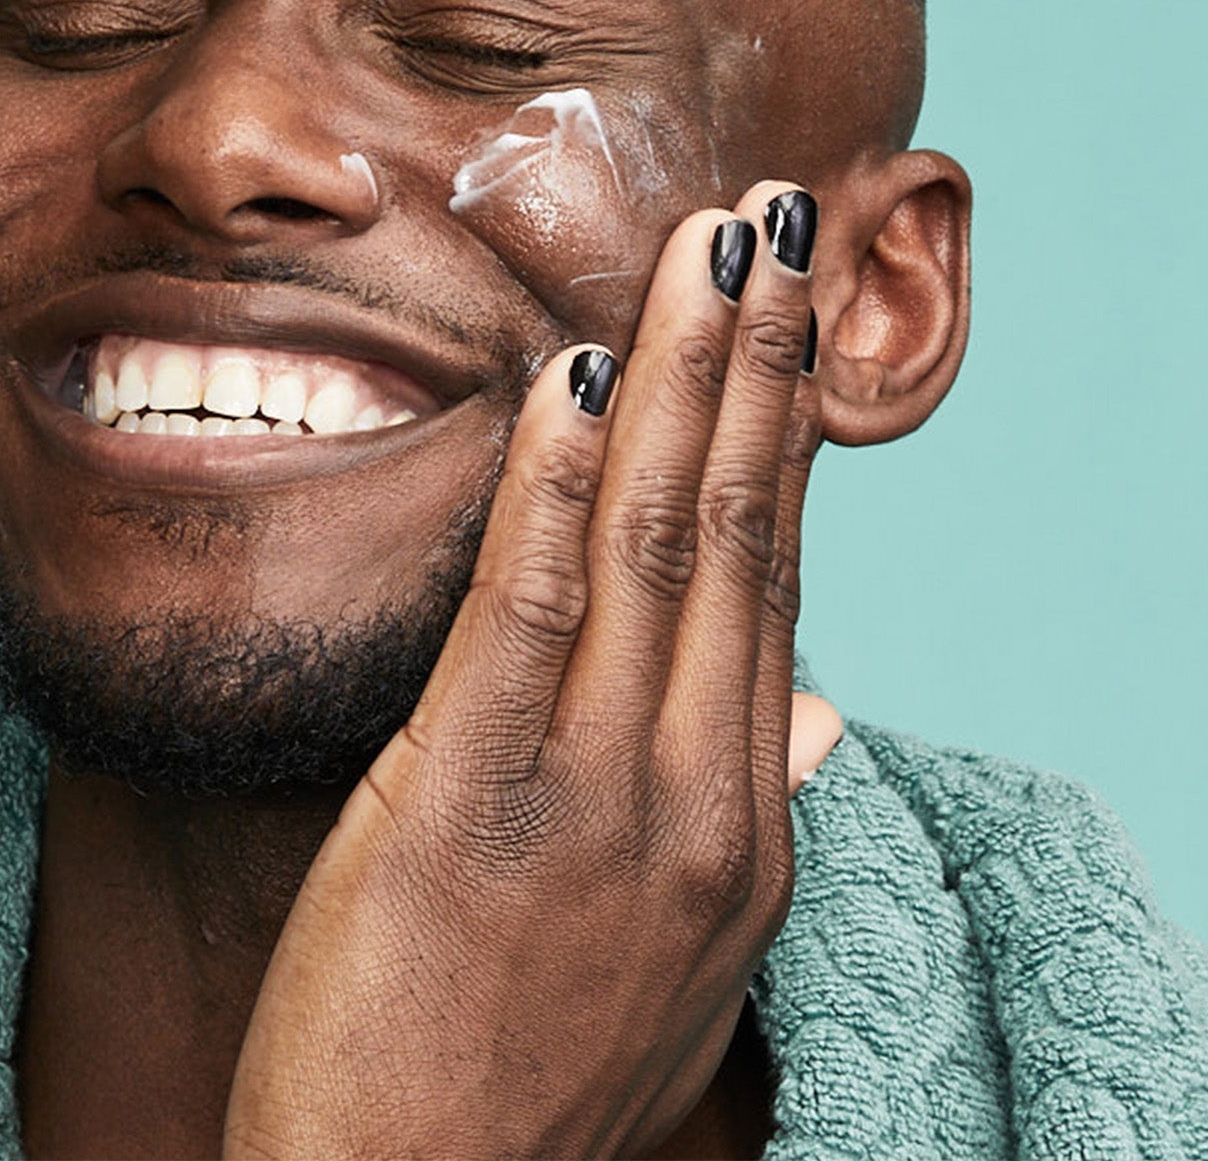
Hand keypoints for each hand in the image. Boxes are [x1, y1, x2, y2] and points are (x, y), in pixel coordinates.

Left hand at [224, 182, 842, 1159]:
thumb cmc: (525, 1082)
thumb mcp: (678, 960)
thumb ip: (737, 815)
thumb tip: (820, 711)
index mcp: (738, 822)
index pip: (771, 581)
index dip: (781, 434)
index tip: (782, 319)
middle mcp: (699, 796)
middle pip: (743, 532)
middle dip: (758, 363)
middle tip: (771, 222)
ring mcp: (599, 799)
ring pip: (663, 546)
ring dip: (686, 379)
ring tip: (708, 250)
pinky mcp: (476, 805)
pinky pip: (530, 613)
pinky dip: (560, 485)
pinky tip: (575, 382)